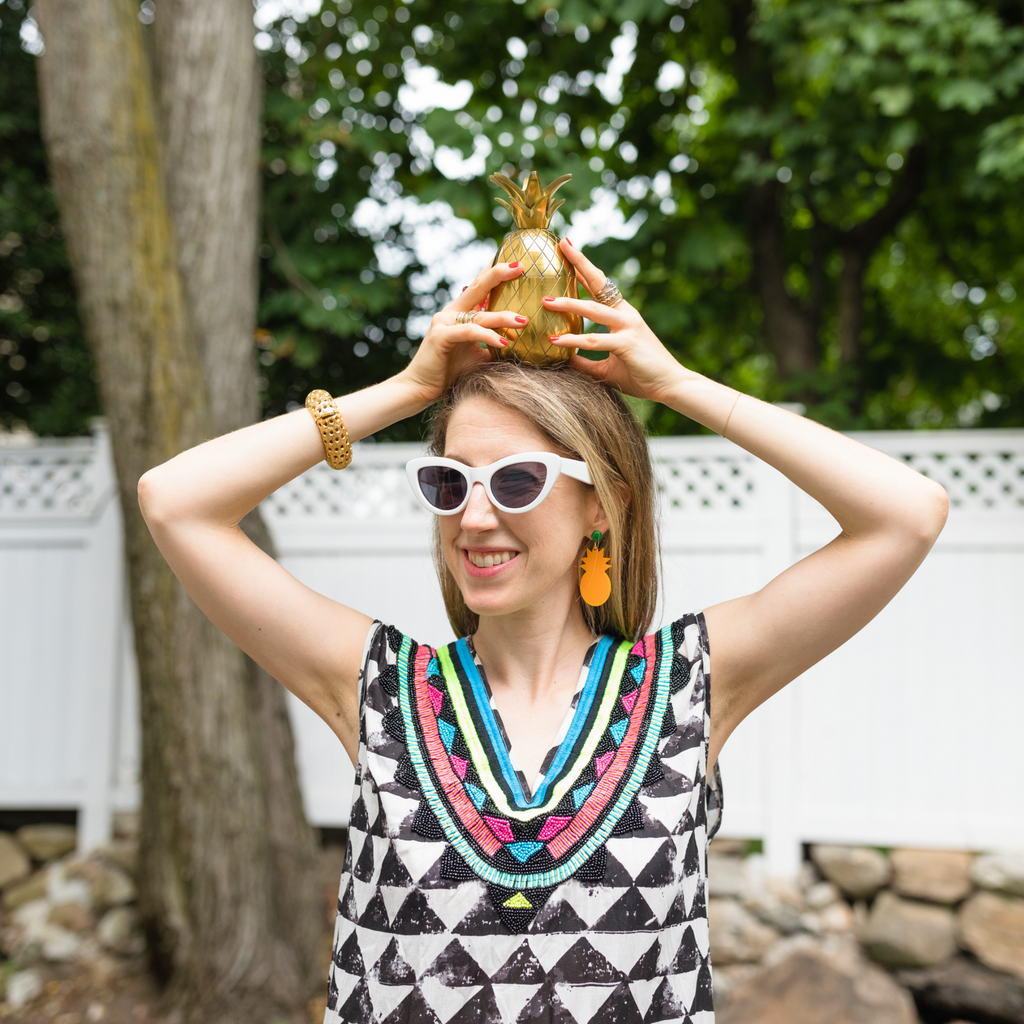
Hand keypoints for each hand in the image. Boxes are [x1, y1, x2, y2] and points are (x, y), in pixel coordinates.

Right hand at [396, 262, 525, 405]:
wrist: (422, 389)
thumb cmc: (451, 373)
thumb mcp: (479, 355)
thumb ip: (494, 343)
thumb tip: (520, 342)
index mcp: (461, 313)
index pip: (481, 286)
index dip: (497, 272)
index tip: (518, 262)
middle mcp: (452, 312)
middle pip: (478, 286)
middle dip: (499, 274)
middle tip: (520, 266)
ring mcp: (444, 322)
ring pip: (479, 314)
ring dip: (503, 317)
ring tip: (523, 321)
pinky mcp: (441, 337)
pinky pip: (469, 332)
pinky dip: (488, 336)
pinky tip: (504, 343)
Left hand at [544, 240, 684, 402]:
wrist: (672, 386)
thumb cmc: (642, 375)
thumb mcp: (607, 368)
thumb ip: (585, 360)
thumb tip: (561, 358)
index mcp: (623, 316)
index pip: (599, 287)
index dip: (583, 269)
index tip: (567, 252)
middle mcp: (626, 315)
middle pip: (598, 284)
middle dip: (579, 263)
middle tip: (561, 245)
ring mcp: (628, 327)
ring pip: (593, 310)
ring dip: (568, 304)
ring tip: (546, 300)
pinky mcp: (627, 344)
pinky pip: (595, 340)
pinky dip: (574, 340)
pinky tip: (556, 340)